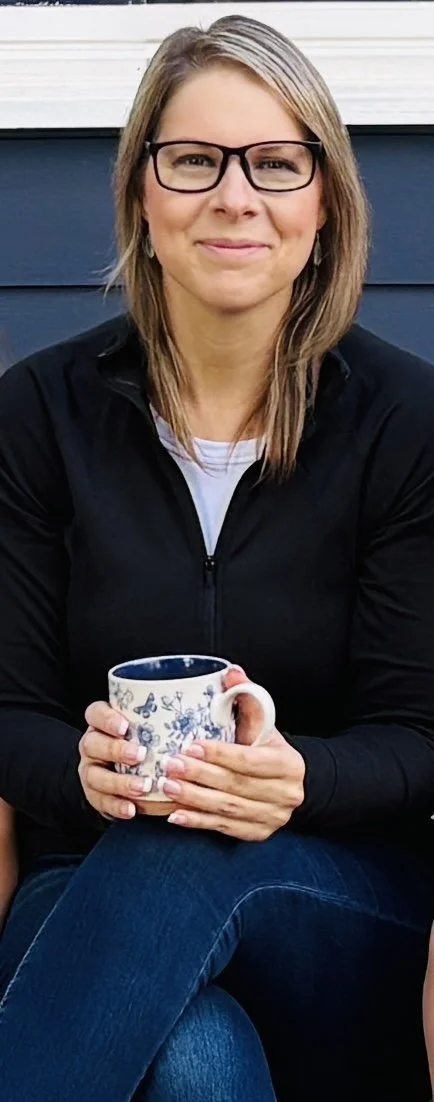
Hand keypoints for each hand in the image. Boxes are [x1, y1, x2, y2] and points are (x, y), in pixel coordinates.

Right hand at [79, 701, 150, 820]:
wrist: (128, 780)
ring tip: (143, 787)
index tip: (125, 727)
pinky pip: (102, 801)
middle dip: (116, 750)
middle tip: (140, 755)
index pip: (96, 714)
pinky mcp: (95, 796)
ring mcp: (91, 771)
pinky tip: (132, 809)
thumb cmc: (146, 745)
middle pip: (93, 744)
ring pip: (95, 775)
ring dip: (119, 782)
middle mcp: (92, 746)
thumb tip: (197, 717)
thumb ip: (162, 722)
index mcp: (102, 724)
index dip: (107, 719)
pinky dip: (117, 806)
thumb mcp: (150, 730)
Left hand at [158, 668, 305, 840]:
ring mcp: (271, 818)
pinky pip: (224, 828)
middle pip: (236, 785)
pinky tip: (175, 814)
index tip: (191, 745)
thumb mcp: (264, 724)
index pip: (249, 760)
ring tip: (167, 786)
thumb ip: (247, 697)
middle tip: (170, 765)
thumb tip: (230, 672)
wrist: (296, 785)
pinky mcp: (257, 833)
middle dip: (200, 776)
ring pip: (228, 809)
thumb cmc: (271, 749)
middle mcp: (284, 794)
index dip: (219, 754)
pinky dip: (198, 822)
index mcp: (288, 764)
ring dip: (194, 799)